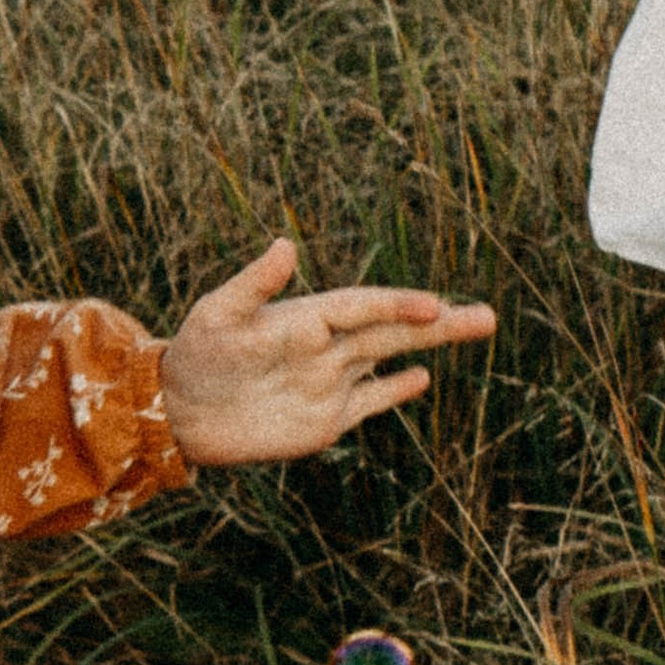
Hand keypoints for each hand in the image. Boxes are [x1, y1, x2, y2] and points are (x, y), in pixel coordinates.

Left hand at [158, 236, 493, 466]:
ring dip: (432, 348)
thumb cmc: (194, 356)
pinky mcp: (325, 419)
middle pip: (391, 331)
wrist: (176, 413)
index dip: (397, 306)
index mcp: (304, 318)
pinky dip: (395, 390)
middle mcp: (326, 346)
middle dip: (439, 324)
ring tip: (476, 327)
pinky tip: (422, 378)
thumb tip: (285, 244)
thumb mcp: (218, 315)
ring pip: (391, 359)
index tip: (432, 307)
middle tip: (488, 316)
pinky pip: (369, 401)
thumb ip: (254, 284)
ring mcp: (330, 382)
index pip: (363, 308)